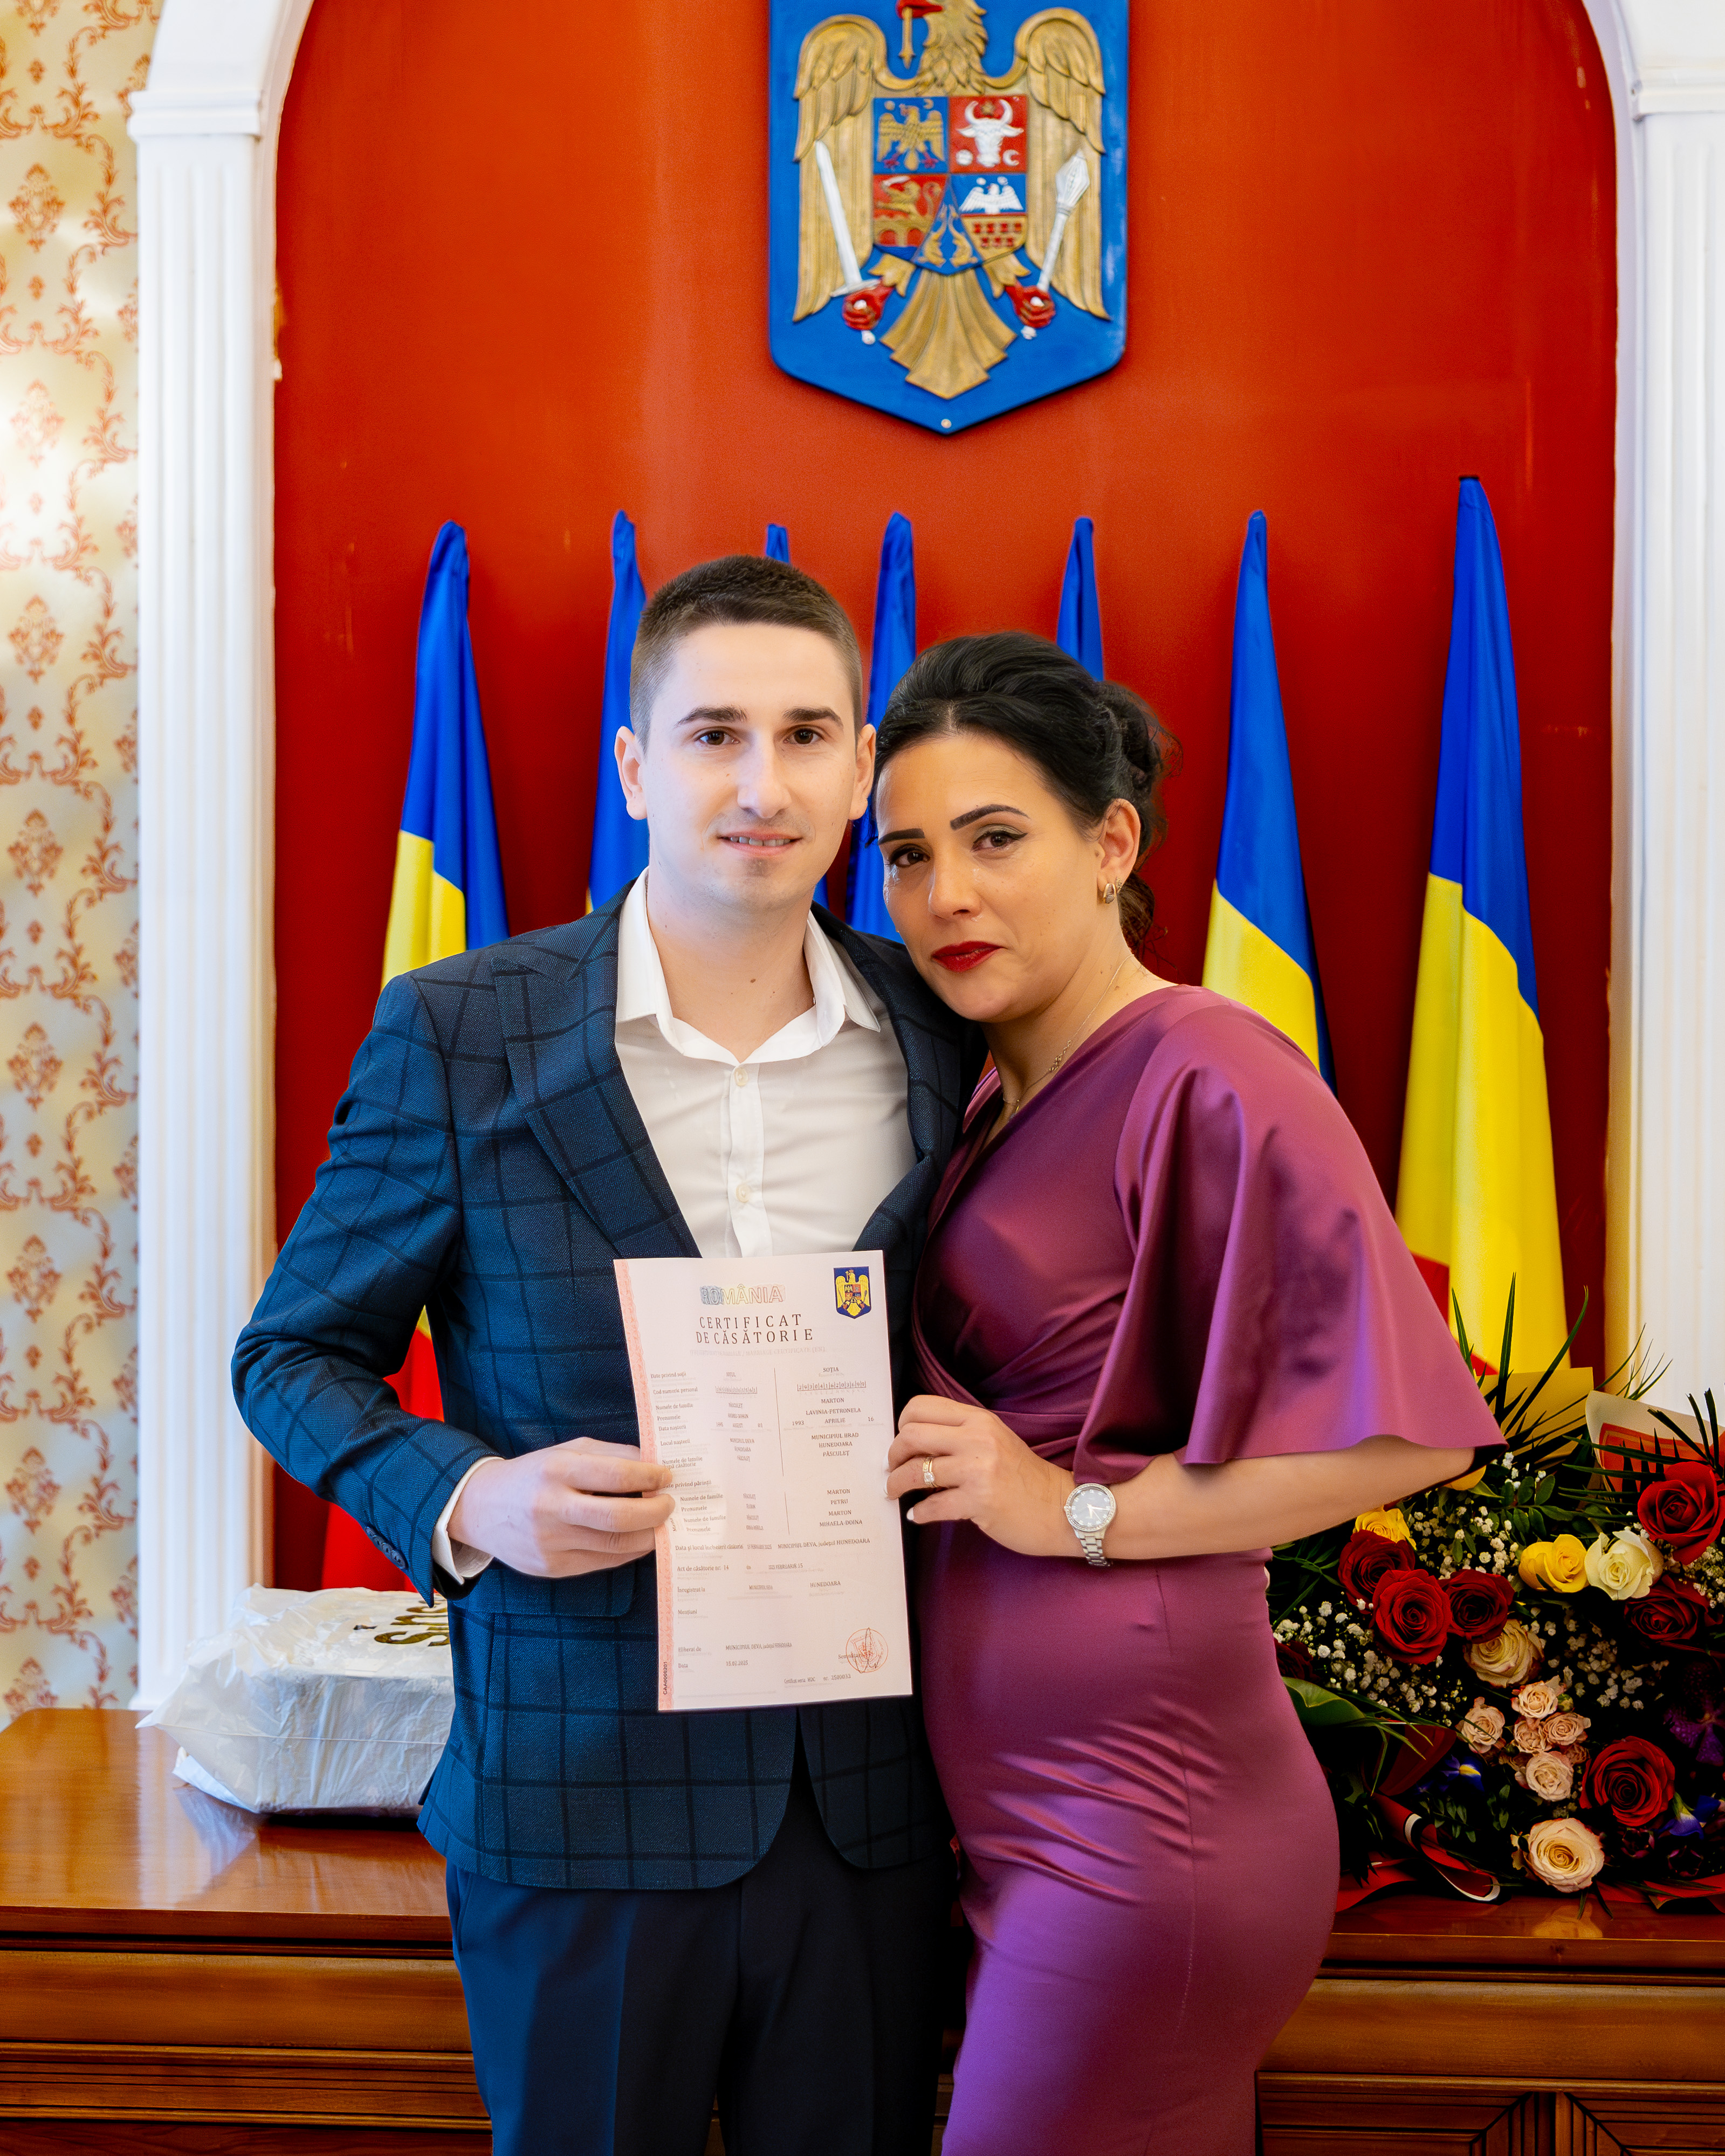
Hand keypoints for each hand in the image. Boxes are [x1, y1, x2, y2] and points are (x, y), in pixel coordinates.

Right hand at [447, 1437, 673, 1578]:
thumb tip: (655, 1465)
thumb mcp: (567, 1451)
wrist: (481, 1508)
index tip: (668, 1477)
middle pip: (618, 1518)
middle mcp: (551, 1508)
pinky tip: (637, 1538)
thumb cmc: (534, 1474)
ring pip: (614, 1546)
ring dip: (647, 1535)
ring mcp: (550, 1543)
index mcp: (556, 1470)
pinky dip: (626, 1550)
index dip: (650, 1477)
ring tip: (659, 1523)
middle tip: (670, 1504)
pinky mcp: (551, 1567)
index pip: (616, 1476)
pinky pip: (602, 1561)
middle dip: (656, 1512)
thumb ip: (611, 1456)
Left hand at [885, 1395, 1076, 1557]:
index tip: (902, 1442)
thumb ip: (960, 1435)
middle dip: (893, 1455)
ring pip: (916, 1471)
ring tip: (896, 1492)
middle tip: (892, 1469)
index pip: (921, 1406)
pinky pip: (932, 1505)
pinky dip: (919, 1512)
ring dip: (897, 1485)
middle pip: (911, 1434)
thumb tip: (913, 1443)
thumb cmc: (1024, 1477)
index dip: (902, 1424)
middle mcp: (977, 1439)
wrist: (1063, 1508)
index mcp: (978, 1419)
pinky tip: (918, 1514)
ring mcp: (978, 1470)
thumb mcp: (994, 1441)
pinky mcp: (979, 1502)